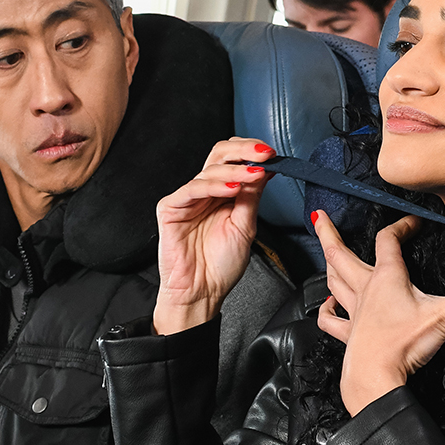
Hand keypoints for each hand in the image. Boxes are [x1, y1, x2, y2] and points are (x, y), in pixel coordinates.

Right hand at [153, 137, 273, 334]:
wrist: (202, 292)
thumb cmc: (221, 265)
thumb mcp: (246, 226)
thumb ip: (252, 196)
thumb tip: (266, 168)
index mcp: (221, 193)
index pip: (234, 160)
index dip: (251, 152)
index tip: (273, 154)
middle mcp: (204, 192)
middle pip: (219, 155)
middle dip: (244, 151)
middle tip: (265, 154)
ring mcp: (187, 198)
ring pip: (209, 170)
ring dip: (235, 170)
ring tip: (254, 175)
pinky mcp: (171, 208)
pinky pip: (192, 189)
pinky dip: (214, 186)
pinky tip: (233, 188)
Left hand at [313, 211, 444, 415]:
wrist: (377, 378)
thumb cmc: (405, 346)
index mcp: (387, 278)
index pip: (389, 241)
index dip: (401, 226)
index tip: (414, 222)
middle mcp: (365, 290)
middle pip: (340, 255)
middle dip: (329, 233)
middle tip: (319, 216)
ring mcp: (354, 313)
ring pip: (333, 281)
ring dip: (328, 263)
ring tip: (325, 251)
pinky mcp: (350, 335)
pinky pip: (331, 319)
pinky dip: (327, 310)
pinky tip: (329, 305)